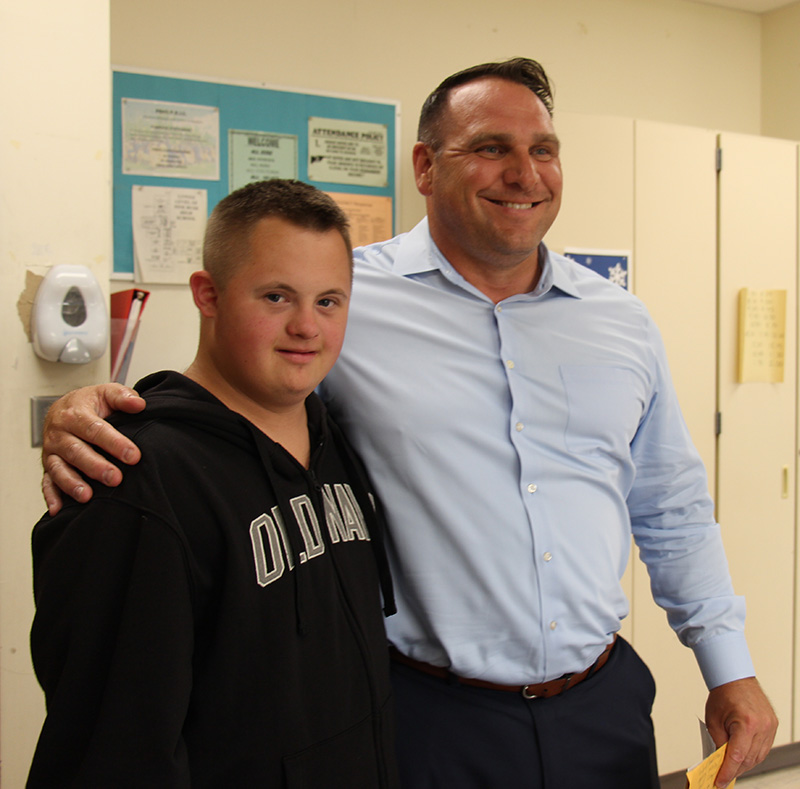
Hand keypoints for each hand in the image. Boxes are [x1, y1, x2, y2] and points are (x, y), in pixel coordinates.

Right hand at [41, 384, 145, 514]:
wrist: (63, 408)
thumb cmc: (90, 403)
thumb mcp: (106, 392)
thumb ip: (122, 396)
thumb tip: (139, 404)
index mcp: (75, 414)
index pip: (95, 429)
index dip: (114, 443)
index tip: (133, 456)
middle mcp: (60, 433)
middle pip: (77, 452)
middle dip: (96, 467)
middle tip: (116, 478)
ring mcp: (52, 451)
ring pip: (60, 469)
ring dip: (72, 483)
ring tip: (87, 496)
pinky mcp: (48, 466)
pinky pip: (47, 482)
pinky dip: (51, 496)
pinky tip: (59, 510)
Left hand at [705, 676, 776, 787]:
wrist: (735, 678)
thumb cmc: (723, 694)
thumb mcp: (713, 720)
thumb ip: (719, 742)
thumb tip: (720, 761)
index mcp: (746, 723)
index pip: (737, 756)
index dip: (728, 772)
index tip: (720, 782)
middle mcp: (762, 726)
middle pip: (749, 759)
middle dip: (735, 770)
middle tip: (723, 777)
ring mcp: (770, 727)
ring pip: (758, 756)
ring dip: (745, 764)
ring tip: (732, 768)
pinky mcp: (773, 726)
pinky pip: (764, 748)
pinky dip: (753, 754)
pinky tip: (743, 758)